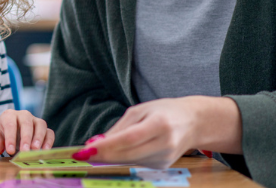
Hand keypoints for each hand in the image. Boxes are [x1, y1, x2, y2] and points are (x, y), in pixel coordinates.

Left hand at [0, 109, 54, 155]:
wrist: (15, 130)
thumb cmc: (5, 133)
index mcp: (9, 115)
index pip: (10, 125)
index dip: (10, 138)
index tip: (10, 151)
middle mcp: (24, 115)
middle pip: (26, 123)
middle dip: (26, 138)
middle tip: (24, 151)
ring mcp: (36, 120)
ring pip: (40, 125)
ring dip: (39, 138)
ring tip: (35, 150)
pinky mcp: (45, 128)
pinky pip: (49, 132)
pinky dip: (49, 141)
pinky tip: (45, 150)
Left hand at [74, 96, 241, 168]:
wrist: (193, 123)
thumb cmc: (164, 111)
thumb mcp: (140, 110)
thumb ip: (119, 128)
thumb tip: (97, 143)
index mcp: (160, 124)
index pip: (129, 139)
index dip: (106, 146)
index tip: (86, 149)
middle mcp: (165, 143)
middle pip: (128, 155)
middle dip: (102, 156)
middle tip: (81, 154)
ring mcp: (165, 158)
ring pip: (129, 162)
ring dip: (109, 158)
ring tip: (93, 151)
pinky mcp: (162, 166)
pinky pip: (135, 163)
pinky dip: (121, 159)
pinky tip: (112, 153)